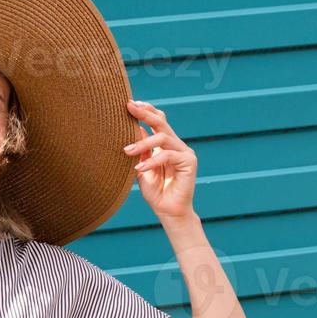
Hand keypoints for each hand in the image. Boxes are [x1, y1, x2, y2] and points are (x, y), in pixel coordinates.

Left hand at [124, 98, 195, 220]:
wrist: (169, 213)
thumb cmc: (156, 193)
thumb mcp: (142, 168)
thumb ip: (141, 150)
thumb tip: (135, 128)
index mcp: (165, 144)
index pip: (158, 120)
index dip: (146, 110)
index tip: (129, 104)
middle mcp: (176, 145)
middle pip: (161, 122)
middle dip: (144, 113)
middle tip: (129, 107)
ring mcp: (184, 152)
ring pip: (163, 137)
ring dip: (143, 142)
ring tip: (127, 151)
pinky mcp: (189, 162)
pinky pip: (168, 155)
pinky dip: (152, 160)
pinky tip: (140, 168)